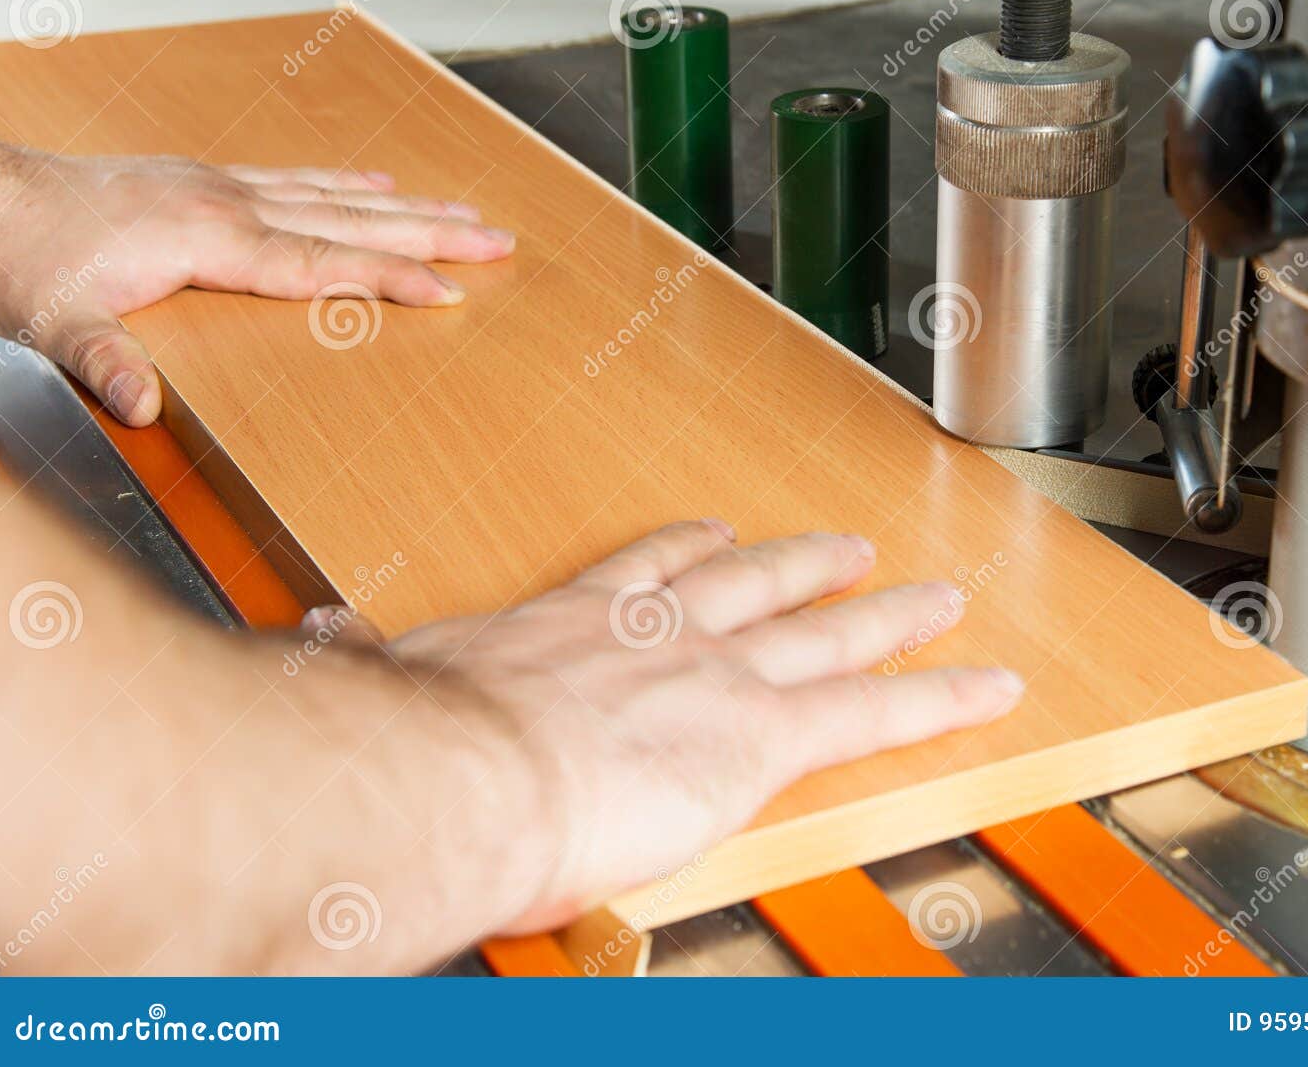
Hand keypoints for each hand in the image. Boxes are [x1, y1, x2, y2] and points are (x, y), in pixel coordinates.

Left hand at [0, 144, 513, 425]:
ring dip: (408, 206)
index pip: (323, 264)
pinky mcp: (207, 181)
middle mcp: (229, 206)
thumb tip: (140, 409)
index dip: (390, 278)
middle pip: (354, 221)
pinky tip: (376, 184)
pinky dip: (347, 184)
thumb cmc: (23, 259)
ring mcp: (222, 187)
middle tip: (498, 237)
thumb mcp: (56, 324)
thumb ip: (103, 363)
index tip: (450, 291)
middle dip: (433, 233)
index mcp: (210, 241)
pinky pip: (298, 179)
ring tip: (466, 210)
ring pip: (337, 196)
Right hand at [309, 521, 1023, 932]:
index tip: (709, 535)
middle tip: (841, 547)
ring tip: (931, 594)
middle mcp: (658, 632)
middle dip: (802, 566)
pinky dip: (938, 693)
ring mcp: (720, 675)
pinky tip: (986, 682)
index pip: (642, 574)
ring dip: (884, 611)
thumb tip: (321, 638)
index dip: (685, 552)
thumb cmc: (415, 741)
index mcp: (572, 623)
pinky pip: (875, 708)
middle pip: (753, 586)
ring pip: (827, 634)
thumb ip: (366, 657)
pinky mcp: (764, 734)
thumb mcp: (382, 681)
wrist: (456, 772)